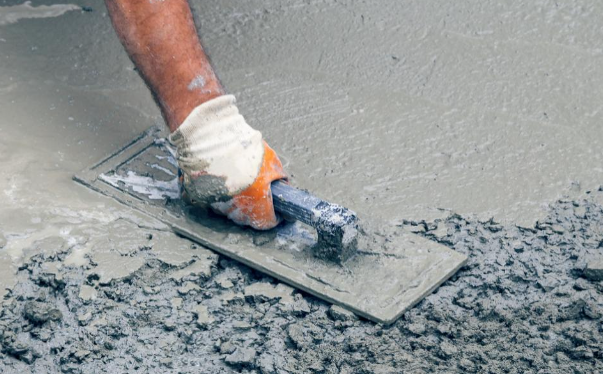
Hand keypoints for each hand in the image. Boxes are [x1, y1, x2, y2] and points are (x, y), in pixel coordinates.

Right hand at [170, 95, 286, 229]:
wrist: (208, 135)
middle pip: (247, 217)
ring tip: (236, 180)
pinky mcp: (198, 198)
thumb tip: (283, 188)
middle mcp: (234, 209)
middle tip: (255, 190)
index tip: (276, 209)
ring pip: (228, 210)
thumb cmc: (240, 146)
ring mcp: (215, 204)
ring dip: (234, 200)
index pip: (268, 221)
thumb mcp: (270, 160)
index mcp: (255, 203)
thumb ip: (278, 178)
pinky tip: (219, 179)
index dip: (274, 215)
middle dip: (254, 206)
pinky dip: (215, 194)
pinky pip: (210, 201)